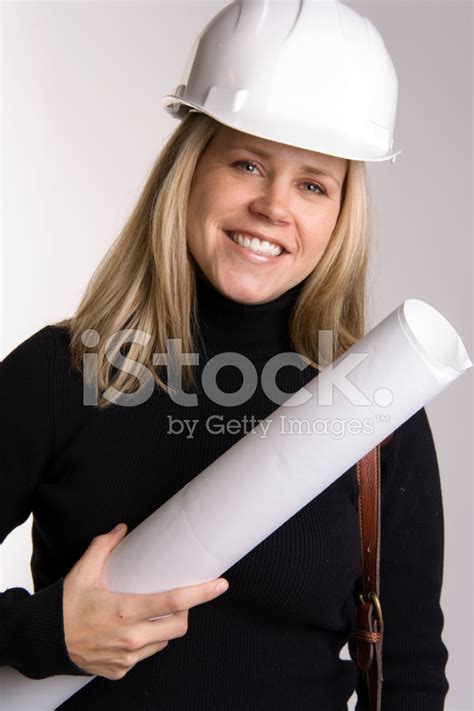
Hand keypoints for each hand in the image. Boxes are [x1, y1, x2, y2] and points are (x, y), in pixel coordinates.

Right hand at [63, 523, 228, 679]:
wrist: (44, 641)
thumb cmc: (65, 606)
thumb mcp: (82, 572)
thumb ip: (104, 547)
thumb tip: (122, 529)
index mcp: (125, 611)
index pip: (174, 602)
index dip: (202, 593)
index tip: (221, 584)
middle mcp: (130, 637)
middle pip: (179, 626)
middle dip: (186, 611)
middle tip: (178, 598)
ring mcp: (127, 657)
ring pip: (164, 642)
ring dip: (165, 627)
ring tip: (151, 613)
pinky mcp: (121, 670)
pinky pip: (146, 655)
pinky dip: (147, 642)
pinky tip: (133, 630)